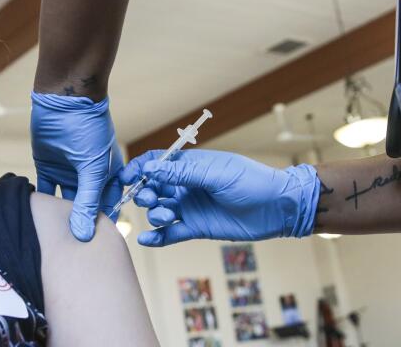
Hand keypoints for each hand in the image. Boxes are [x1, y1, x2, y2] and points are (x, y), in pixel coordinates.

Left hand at [30, 92, 123, 240]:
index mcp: (108, 176)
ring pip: (63, 201)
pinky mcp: (48, 166)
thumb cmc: (89, 129)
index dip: (99, 226)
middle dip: (77, 225)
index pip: (105, 208)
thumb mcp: (93, 168)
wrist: (64, 99)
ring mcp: (67, 172)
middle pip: (83, 208)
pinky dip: (40, 201)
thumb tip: (83, 235)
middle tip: (68, 252)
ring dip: (57, 216)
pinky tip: (35, 218)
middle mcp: (88, 177)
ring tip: (51, 239)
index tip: (90, 250)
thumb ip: (87, 202)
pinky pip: (43, 189)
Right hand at [122, 149, 319, 245]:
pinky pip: (171, 234)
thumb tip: (149, 169)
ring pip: (159, 211)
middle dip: (145, 193)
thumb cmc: (251, 182)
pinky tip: (146, 240)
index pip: (155, 163)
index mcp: (189, 166)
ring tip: (168, 216)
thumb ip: (181, 174)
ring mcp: (190, 207)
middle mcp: (185, 186)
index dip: (138, 168)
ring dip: (155, 214)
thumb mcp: (215, 174)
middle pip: (152, 188)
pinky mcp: (196, 227)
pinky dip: (157, 237)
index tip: (125, 179)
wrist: (279, 208)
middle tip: (150, 199)